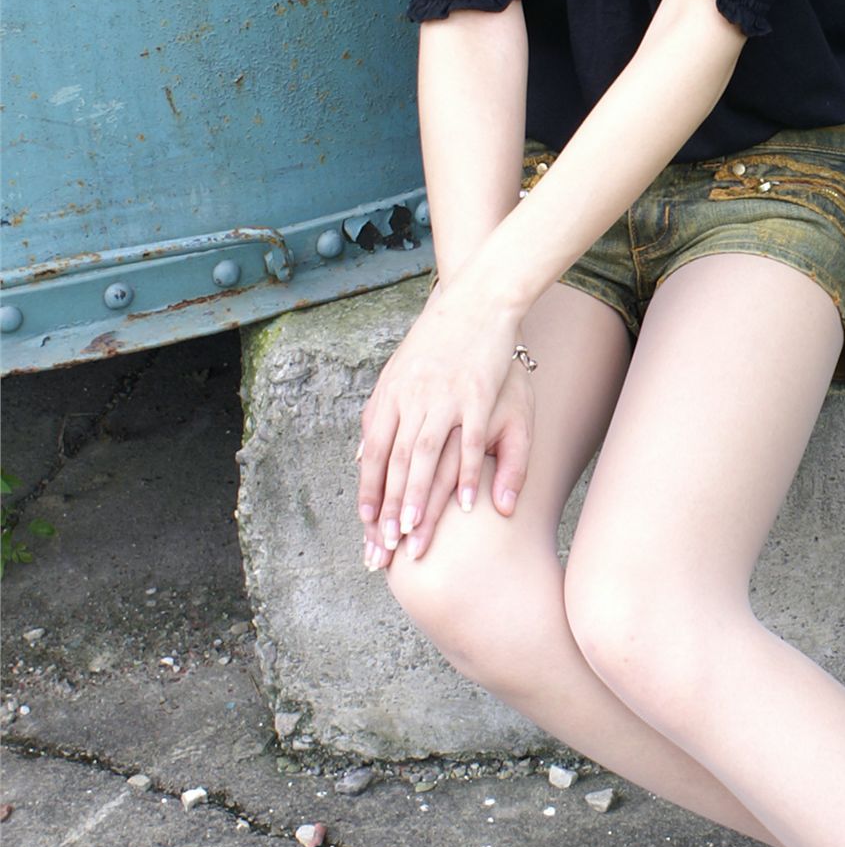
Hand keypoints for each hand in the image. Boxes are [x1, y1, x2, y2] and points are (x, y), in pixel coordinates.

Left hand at [357, 280, 526, 552]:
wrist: (476, 300)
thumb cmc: (439, 341)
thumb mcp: (398, 372)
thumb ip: (382, 414)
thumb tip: (363, 455)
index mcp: (391, 395)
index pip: (373, 452)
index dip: (369, 491)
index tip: (367, 527)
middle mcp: (412, 398)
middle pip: (395, 462)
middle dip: (388, 508)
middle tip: (384, 547)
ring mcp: (445, 397)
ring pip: (425, 457)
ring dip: (417, 498)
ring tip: (413, 534)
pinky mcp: (478, 395)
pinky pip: (470, 444)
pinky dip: (467, 476)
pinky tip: (465, 505)